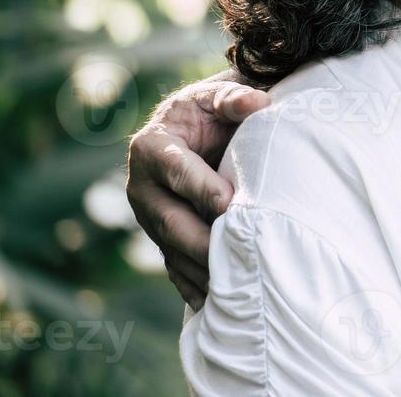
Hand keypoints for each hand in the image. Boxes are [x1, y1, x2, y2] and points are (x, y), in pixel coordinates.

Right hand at [126, 72, 270, 308]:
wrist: (195, 126)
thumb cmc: (209, 110)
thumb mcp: (215, 96)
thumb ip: (233, 98)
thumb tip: (258, 102)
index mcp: (152, 147)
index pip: (178, 171)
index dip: (202, 188)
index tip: (228, 204)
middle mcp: (142, 187)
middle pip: (170, 220)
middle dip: (199, 240)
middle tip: (231, 255)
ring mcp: (149, 217)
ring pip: (172, 249)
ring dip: (198, 269)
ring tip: (229, 287)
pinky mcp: (161, 237)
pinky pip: (174, 266)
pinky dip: (192, 285)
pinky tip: (213, 305)